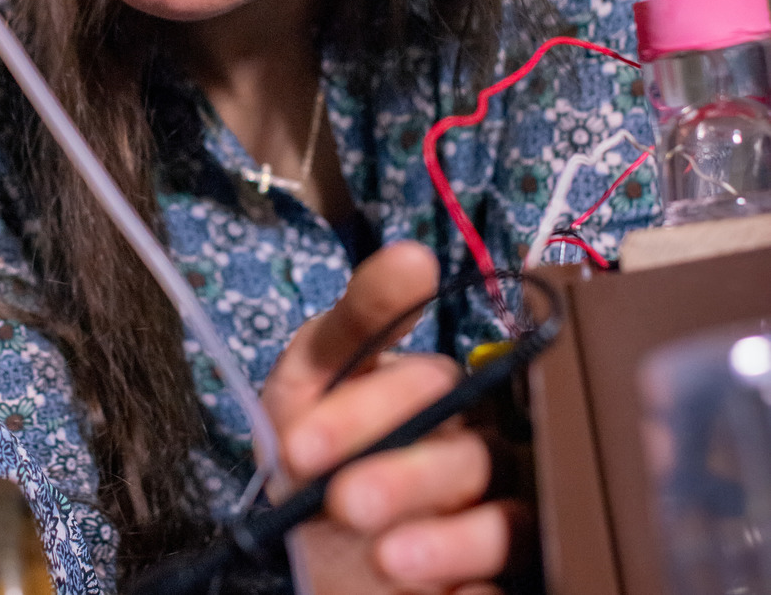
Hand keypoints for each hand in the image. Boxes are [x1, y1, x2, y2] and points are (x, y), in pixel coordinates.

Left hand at [262, 242, 532, 592]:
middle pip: (465, 449)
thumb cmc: (314, 458)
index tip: (302, 442)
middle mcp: (474, 444)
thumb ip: (350, 324)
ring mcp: (496, 513)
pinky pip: (515, 585)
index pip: (425, 381)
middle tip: (339, 501)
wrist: (313, 560)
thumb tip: (415, 256)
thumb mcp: (305, 386)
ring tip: (384, 558)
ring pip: (504, 520)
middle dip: (398, 475)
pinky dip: (476, 589)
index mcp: (433, 391)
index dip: (366, 406)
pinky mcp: (506, 577)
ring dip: (445, 540)